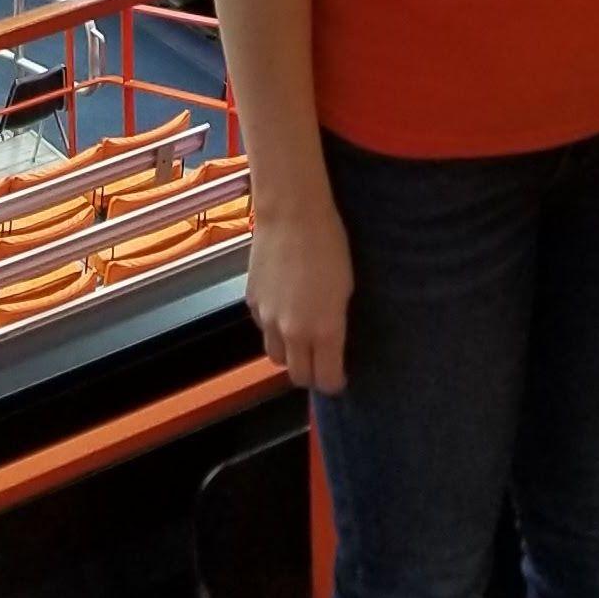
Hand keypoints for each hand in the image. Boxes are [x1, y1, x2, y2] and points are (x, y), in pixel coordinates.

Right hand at [243, 192, 353, 396]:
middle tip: (321, 362)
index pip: (326, 379)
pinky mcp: (252, 303)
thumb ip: (337, 323)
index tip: (340, 377)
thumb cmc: (329, 244)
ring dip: (289, 354)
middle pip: (298, 376)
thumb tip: (335, 343)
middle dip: (311, 374)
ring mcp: (268, 319)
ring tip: (301, 337)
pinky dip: (274, 328)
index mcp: (323, 329)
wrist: (291, 215)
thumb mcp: (346, 287)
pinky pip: (264, 329)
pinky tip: (285, 308)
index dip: (334, 382)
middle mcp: (293, 331)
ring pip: (276, 356)